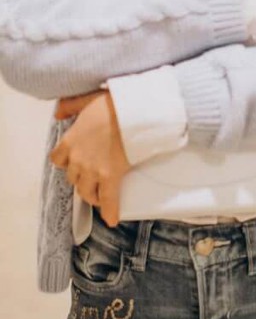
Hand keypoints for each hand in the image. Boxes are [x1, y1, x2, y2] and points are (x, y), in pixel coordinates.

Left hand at [51, 91, 129, 226]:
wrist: (134, 111)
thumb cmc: (113, 103)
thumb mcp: (86, 99)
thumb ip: (70, 106)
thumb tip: (57, 113)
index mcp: (70, 141)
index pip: (57, 159)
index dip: (66, 160)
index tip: (74, 158)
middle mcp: (77, 159)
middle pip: (72, 176)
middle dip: (81, 176)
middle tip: (92, 173)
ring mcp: (93, 170)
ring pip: (85, 190)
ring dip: (91, 193)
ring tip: (99, 194)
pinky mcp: (111, 176)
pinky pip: (108, 199)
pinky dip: (109, 210)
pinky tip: (112, 218)